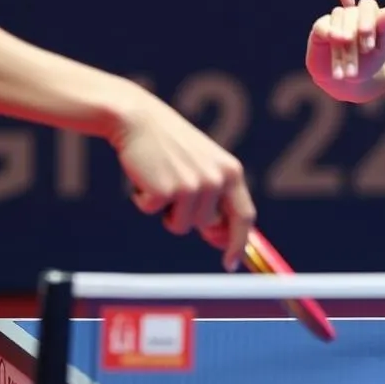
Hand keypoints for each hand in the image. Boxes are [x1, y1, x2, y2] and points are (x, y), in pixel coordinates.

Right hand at [109, 87, 255, 270]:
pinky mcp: (167, 190)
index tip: (231, 263)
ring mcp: (193, 185)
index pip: (245, 216)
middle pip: (208, 226)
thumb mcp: (203, 167)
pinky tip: (146, 175)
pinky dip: (145, 200)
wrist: (139, 120)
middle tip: (176, 186)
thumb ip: (216, 198)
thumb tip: (220, 238)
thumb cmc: (171, 146)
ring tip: (162, 177)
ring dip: (167, 210)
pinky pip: (154, 213)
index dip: (238, 243)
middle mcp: (217, 179)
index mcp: (231, 171)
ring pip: (181, 226)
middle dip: (190, 217)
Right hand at [306, 0, 384, 101]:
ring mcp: (335, 19)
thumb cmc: (369, 62)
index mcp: (368, 14)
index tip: (369, 47)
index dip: (368, 23)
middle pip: (352, 17)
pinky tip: (334, 43)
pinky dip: (328, 33)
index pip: (367, 6)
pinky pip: (322, 27)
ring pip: (337, 23)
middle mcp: (351, 13)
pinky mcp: (320, 28)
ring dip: (341, 47)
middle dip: (355, 43)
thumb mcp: (381, 50)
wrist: (349, 79)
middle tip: (356, 63)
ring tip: (345, 69)